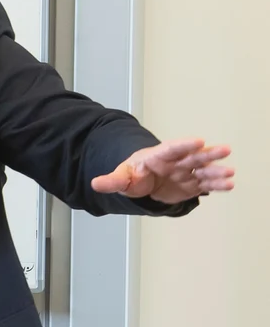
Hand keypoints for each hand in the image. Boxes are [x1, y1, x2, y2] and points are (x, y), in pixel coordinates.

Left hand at [91, 138, 234, 204]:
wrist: (144, 182)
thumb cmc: (134, 175)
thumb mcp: (121, 178)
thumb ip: (111, 181)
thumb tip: (95, 183)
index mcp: (157, 156)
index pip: (171, 149)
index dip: (183, 145)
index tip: (198, 141)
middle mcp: (175, 162)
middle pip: (192, 156)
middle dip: (208, 153)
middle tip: (224, 150)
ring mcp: (185, 172)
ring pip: (202, 170)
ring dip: (216, 171)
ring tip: (230, 173)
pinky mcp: (192, 184)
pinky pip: (205, 184)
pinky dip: (216, 185)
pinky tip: (228, 185)